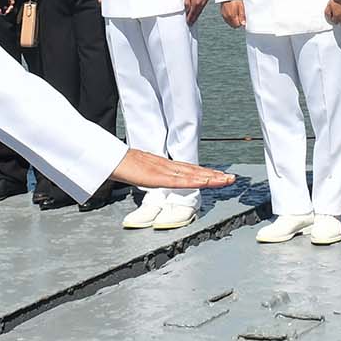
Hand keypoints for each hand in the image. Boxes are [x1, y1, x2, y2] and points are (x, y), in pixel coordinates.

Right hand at [110, 148, 235, 190]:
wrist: (108, 158)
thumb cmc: (121, 164)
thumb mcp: (139, 172)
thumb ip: (148, 174)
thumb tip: (151, 177)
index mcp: (164, 166)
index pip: (190, 170)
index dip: (206, 173)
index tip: (219, 176)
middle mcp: (168, 166)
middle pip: (196, 171)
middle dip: (215, 175)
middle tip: (232, 178)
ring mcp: (164, 170)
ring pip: (192, 175)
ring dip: (211, 178)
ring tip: (226, 180)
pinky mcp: (157, 177)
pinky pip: (179, 180)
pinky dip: (194, 181)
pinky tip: (205, 182)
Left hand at [184, 0, 209, 25]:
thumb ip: (186, 2)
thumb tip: (186, 10)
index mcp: (195, 4)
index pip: (191, 15)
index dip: (188, 19)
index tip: (186, 23)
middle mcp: (200, 5)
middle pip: (196, 15)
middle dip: (192, 20)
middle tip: (189, 24)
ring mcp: (204, 2)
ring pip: (199, 12)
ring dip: (195, 16)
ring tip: (192, 20)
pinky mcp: (206, 0)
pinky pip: (201, 8)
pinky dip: (198, 11)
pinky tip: (196, 12)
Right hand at [220, 0, 245, 28]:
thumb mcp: (241, 6)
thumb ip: (242, 16)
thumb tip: (243, 24)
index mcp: (232, 15)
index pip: (237, 25)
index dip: (241, 23)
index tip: (243, 19)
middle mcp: (227, 16)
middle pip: (233, 25)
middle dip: (238, 22)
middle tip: (241, 16)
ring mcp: (224, 15)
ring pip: (230, 23)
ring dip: (234, 21)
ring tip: (237, 13)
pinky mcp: (222, 14)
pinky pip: (227, 20)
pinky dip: (230, 18)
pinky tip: (233, 13)